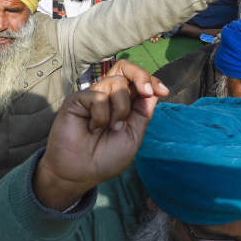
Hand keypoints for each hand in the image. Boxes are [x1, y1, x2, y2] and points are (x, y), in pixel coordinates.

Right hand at [32, 60, 166, 210]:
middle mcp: (107, 95)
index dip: (150, 79)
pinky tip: (92, 128)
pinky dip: (101, 115)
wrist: (81, 172)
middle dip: (141, 77)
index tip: (163, 91)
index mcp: (122, 103)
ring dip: (120, 109)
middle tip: (146, 92)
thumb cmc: (105, 158)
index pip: (135, 79)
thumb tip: (153, 91)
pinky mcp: (76, 100)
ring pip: (115, 83)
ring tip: (111, 128)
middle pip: (124, 69)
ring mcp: (91, 96)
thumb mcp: (133, 136)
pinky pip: (98, 96)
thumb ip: (142, 113)